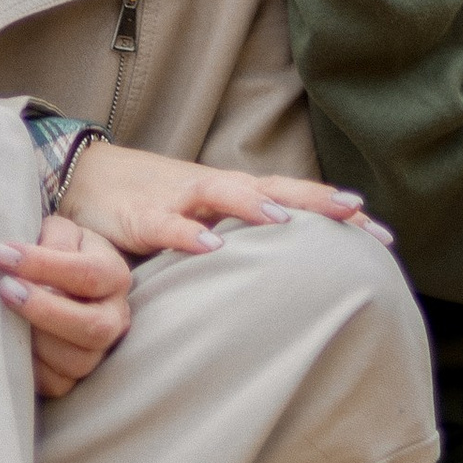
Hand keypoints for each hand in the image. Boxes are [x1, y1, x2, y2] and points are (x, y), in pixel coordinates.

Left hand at [0, 213, 132, 397]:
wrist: (60, 278)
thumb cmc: (57, 250)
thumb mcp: (59, 233)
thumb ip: (51, 240)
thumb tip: (21, 260)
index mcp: (114, 275)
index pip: (87, 274)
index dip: (42, 265)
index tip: (1, 254)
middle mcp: (115, 316)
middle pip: (93, 327)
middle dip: (44, 311)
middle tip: (4, 290)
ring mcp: (100, 350)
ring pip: (76, 361)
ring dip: (35, 341)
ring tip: (3, 318)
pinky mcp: (78, 375)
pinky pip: (58, 383)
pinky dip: (32, 369)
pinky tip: (10, 344)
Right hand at [60, 138, 387, 258]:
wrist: (79, 178)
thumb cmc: (145, 208)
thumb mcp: (198, 228)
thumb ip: (235, 250)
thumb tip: (286, 285)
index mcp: (232, 197)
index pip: (294, 200)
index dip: (335, 214)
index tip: (383, 236)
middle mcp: (212, 191)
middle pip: (274, 189)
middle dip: (316, 201)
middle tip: (359, 215)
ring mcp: (177, 198)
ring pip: (225, 195)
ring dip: (257, 206)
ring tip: (291, 222)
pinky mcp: (139, 215)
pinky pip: (166, 225)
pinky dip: (188, 234)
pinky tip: (210, 247)